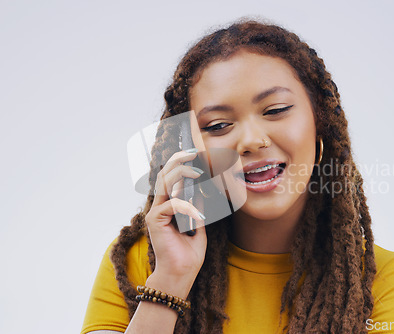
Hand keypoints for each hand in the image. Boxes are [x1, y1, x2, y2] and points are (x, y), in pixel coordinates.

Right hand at [145, 149, 206, 283]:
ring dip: (181, 174)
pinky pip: (172, 205)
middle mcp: (160, 206)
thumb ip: (197, 207)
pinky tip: (199, 216)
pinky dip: (188, 207)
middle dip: (178, 160)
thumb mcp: (198, 224)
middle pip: (164, 174)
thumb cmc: (189, 252)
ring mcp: (155, 212)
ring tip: (198, 173)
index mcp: (169, 205)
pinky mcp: (155, 220)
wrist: (181, 273)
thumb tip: (201, 190)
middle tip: (194, 152)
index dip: (180, 162)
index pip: (170, 177)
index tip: (194, 153)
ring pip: (164, 183)